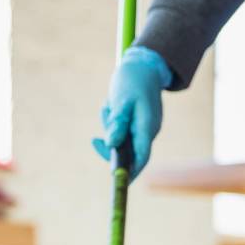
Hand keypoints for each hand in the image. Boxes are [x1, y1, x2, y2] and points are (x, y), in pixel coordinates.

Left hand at [92, 46, 172, 179]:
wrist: (142, 63)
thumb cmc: (132, 79)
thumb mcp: (121, 100)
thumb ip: (117, 123)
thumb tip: (111, 144)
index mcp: (147, 126)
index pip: (141, 157)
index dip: (130, 172)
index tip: (116, 181)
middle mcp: (149, 130)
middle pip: (129, 152)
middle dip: (111, 146)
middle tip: (95, 140)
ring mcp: (145, 127)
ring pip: (122, 140)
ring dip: (110, 128)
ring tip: (109, 106)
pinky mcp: (138, 122)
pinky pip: (122, 130)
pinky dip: (113, 122)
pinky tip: (111, 105)